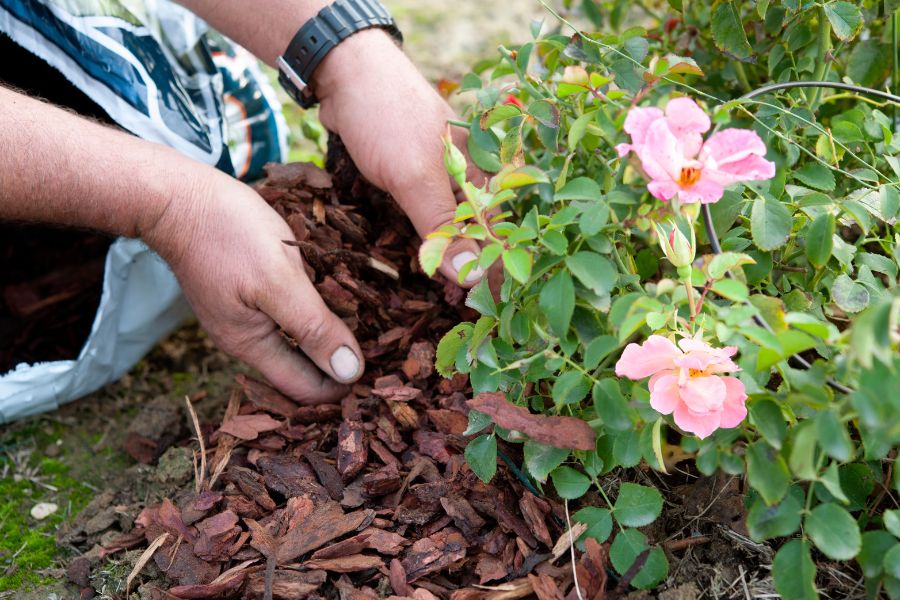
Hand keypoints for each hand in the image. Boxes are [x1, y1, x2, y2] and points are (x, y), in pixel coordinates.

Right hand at [145, 171, 363, 403]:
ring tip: (367, 323)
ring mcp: (241, 313)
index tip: (379, 373)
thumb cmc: (228, 233)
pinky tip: (333, 297)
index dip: (341, 387)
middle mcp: (245, 338)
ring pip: (293, 340)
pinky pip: (283, 314)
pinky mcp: (243, 290)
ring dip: (325, 337)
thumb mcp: (279, 280)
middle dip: (337, 364)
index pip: (305, 389)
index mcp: (251, 344)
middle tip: (382, 348)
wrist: (177, 195)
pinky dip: (310, 313)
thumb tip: (349, 373)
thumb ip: (313, 327)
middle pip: (300, 368)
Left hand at [314, 30, 484, 285]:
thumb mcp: (416, 177)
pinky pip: (422, 216)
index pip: (497, 233)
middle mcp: (465, 176)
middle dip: (470, 270)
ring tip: (443, 296)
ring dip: (445, 258)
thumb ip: (443, 227)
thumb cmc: (387, 118)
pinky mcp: (409, 177)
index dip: (494, 271)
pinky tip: (418, 261)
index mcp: (481, 173)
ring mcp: (436, 176)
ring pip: (448, 227)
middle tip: (462, 311)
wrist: (342, 73)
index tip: (490, 310)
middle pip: (475, 233)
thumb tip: (471, 276)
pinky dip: (421, 239)